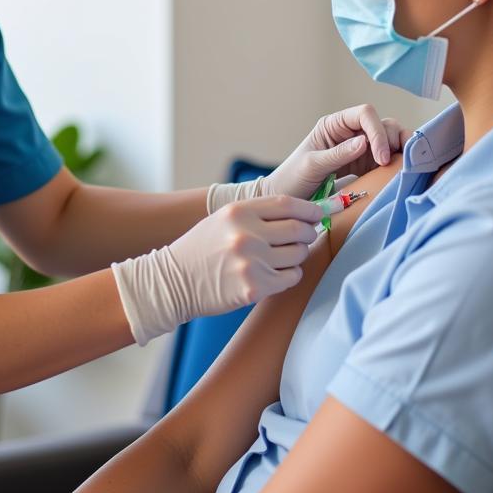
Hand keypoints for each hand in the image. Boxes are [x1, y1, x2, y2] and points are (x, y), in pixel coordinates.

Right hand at [111, 196, 321, 345]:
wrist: (173, 281)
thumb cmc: (202, 248)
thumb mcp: (224, 219)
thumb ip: (259, 213)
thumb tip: (303, 212)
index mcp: (239, 212)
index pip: (288, 204)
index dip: (310, 208)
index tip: (319, 213)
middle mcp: (246, 235)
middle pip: (299, 229)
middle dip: (308, 233)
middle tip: (304, 236)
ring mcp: (251, 262)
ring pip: (298, 255)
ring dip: (297, 255)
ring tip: (283, 256)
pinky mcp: (254, 288)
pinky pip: (291, 277)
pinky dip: (290, 275)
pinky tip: (275, 273)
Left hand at [264, 104, 409, 198]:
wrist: (288, 199)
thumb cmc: (293, 178)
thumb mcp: (312, 165)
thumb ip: (338, 154)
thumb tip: (365, 142)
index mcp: (334, 125)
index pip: (365, 114)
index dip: (377, 131)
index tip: (381, 157)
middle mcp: (350, 132)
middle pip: (383, 124)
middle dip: (393, 140)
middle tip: (394, 164)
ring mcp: (360, 149)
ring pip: (390, 140)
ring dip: (401, 150)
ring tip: (404, 167)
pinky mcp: (366, 166)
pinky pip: (388, 159)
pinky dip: (398, 163)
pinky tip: (402, 174)